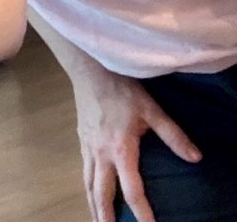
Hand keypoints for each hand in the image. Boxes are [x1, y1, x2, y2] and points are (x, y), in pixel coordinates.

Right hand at [73, 67, 200, 221]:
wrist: (89, 70)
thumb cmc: (121, 89)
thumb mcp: (152, 109)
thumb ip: (174, 135)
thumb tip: (196, 158)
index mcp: (120, 148)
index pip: (131, 188)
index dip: (141, 211)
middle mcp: (101, 153)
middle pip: (101, 192)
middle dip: (105, 215)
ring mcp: (88, 147)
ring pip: (87, 183)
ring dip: (93, 204)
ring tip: (97, 220)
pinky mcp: (82, 140)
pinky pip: (83, 171)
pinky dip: (87, 187)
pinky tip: (90, 191)